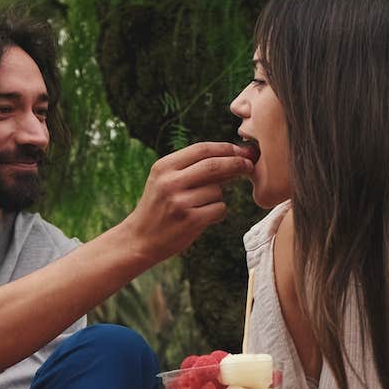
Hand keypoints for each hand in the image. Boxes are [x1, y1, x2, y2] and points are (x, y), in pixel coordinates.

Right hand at [124, 142, 254, 263]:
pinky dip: (217, 212)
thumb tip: (233, 156)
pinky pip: (219, 209)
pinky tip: (202, 218)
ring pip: (217, 190)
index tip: (240, 151)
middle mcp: (170, 182)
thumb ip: (193, 168)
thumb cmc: (159, 208)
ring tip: (200, 206)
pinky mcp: (190, 220)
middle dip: (236, 163)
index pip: (201, 149)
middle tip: (249, 166)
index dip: (225, 148)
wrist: (140, 239)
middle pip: (214, 165)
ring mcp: (180, 201)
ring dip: (218, 197)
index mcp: (164, 166)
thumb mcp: (166, 181)